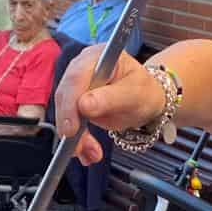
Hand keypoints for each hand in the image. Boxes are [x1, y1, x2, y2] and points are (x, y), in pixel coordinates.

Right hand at [54, 45, 164, 165]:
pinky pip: (69, 122)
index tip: (72, 128)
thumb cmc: (144, 91)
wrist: (147, 100)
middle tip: (79, 147)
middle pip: (65, 95)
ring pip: (65, 112)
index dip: (70, 103)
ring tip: (90, 154)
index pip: (76, 77)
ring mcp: (77, 85)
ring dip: (74, 137)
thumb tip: (84, 105)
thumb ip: (111, 98)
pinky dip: (77, 140)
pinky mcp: (75, 103)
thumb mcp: (134, 94)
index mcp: (98, 56)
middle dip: (70, 125)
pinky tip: (85, 153)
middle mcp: (82, 67)